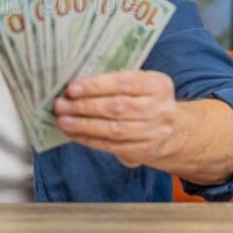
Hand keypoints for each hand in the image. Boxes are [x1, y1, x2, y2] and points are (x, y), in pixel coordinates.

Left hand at [53, 70, 177, 167]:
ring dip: (83, 125)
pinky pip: (111, 146)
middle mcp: (159, 109)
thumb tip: (77, 86)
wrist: (171, 129)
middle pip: (117, 107)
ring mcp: (153, 132)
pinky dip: (88, 139)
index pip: (124, 82)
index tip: (72, 88)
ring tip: (63, 120)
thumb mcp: (139, 83)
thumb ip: (115, 81)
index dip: (96, 85)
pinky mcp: (142, 151)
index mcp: (158, 85)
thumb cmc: (144, 99)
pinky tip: (72, 133)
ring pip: (113, 129)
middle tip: (61, 104)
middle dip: (84, 106)